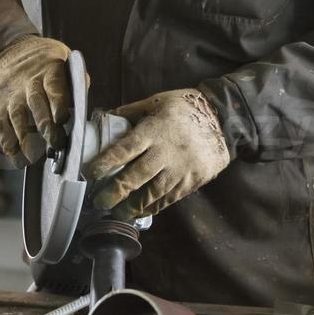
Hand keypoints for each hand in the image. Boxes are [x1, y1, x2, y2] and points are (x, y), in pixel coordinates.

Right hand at [0, 36, 72, 163]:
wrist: (8, 51)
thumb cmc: (44, 63)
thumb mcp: (63, 60)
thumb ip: (74, 81)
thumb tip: (83, 102)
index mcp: (50, 70)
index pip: (54, 85)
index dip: (58, 102)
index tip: (62, 119)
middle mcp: (29, 82)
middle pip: (36, 103)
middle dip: (45, 124)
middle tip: (55, 143)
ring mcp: (13, 94)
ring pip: (17, 116)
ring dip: (24, 138)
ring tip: (32, 157)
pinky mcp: (0, 105)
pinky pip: (2, 124)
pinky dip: (7, 141)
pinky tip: (14, 155)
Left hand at [84, 89, 229, 220]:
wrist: (223, 119)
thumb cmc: (186, 107)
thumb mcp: (157, 101)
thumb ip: (132, 111)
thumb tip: (107, 116)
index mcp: (154, 130)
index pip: (125, 148)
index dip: (106, 162)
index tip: (90, 173)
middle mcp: (165, 152)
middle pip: (137, 176)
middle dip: (116, 192)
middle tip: (100, 203)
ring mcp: (180, 169)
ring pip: (153, 192)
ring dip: (133, 206)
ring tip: (118, 213)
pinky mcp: (193, 180)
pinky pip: (170, 198)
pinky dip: (154, 207)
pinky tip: (142, 211)